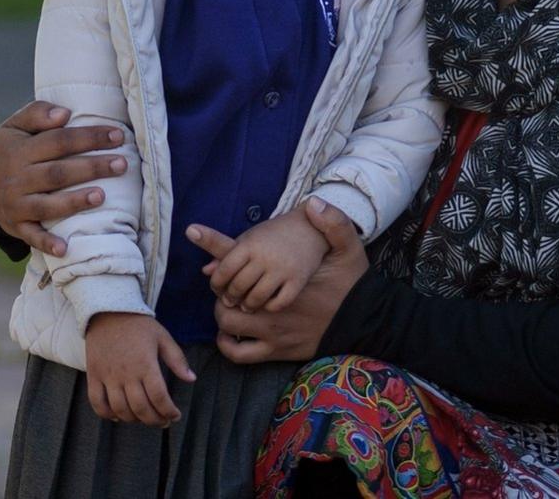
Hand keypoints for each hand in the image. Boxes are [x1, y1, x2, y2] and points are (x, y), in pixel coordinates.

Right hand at [0, 101, 127, 256]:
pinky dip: (47, 243)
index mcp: (21, 150)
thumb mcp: (16, 125)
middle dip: (91, 168)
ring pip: (47, 205)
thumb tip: (64, 113)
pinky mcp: (16, 226)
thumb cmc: (12, 147)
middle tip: (122, 164)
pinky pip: (31, 236)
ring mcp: (16, 204)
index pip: (60, 141)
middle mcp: (18, 178)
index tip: (118, 135)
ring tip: (101, 196)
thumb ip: (38, 113)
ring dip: (74, 202)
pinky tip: (66, 249)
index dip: (89, 137)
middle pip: (58, 173)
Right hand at [85, 313, 195, 426]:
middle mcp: (126, 373)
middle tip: (163, 421)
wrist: (109, 311)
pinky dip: (107, 415)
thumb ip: (177, 359)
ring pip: (120, 409)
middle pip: (140, 408)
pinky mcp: (93, 376)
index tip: (175, 415)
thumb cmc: (139, 325)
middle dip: (154, 420)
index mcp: (146, 364)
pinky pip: (97, 403)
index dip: (169, 411)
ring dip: (134, 420)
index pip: (159, 397)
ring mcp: (108, 376)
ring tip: (145, 418)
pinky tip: (119, 416)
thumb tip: (192, 379)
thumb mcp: (163, 337)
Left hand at [187, 198, 368, 363]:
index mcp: (281, 275)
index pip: (237, 256)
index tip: (193, 231)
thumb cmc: (352, 283)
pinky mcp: (277, 351)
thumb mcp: (348, 248)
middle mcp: (271, 305)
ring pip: (227, 325)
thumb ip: (333, 223)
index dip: (212, 242)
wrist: (365, 321)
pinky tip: (232, 334)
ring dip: (222, 316)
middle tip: (226, 284)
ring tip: (229, 306)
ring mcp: (272, 331)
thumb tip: (314, 203)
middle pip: (223, 295)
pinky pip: (239, 354)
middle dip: (220, 289)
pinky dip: (229, 345)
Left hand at [204, 206, 329, 312]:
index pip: (224, 270)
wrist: (311, 229)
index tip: (218, 286)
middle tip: (230, 299)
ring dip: (246, 306)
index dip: (216, 283)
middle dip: (229, 297)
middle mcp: (265, 257)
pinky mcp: (298, 282)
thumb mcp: (250, 237)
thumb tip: (206, 270)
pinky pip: (277, 304)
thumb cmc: (274, 234)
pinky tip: (266, 305)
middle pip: (237, 287)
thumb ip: (226, 252)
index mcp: (250, 243)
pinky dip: (268, 308)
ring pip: (254, 300)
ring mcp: (282, 270)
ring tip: (245, 305)